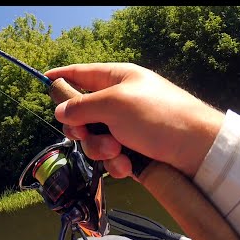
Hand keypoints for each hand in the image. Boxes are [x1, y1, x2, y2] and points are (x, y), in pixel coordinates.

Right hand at [45, 63, 224, 178]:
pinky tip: (127, 166)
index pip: (80, 73)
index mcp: (115, 80)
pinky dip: (115, 164)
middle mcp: (116, 102)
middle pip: (80, 113)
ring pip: (92, 139)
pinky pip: (108, 157)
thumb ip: (81, 106)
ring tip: (118, 152)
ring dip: (100, 149)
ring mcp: (123, 127)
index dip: (61, 76)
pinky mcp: (129, 150)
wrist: (196, 150)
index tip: (43, 80)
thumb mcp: (114, 104)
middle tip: (87, 132)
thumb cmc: (157, 116)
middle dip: (81, 128)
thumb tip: (58, 110)